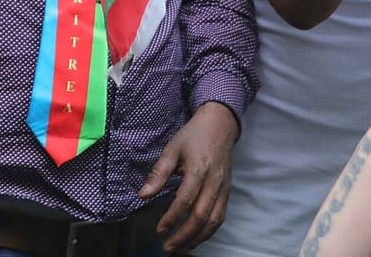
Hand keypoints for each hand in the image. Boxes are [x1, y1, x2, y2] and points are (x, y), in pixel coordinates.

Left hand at [140, 100, 239, 251]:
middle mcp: (214, 182)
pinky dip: (209, 232)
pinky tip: (196, 238)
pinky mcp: (227, 192)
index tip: (159, 230)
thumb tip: (143, 195)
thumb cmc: (193, 135)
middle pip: (201, 216)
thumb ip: (158, 173)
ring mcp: (223, 189)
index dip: (172, 218)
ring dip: (197, 239)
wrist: (220, 125)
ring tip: (181, 249)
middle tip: (168, 247)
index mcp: (198, 169)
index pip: (185, 200)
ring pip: (214, 221)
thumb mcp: (172, 148)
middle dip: (184, 236)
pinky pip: (221, 217)